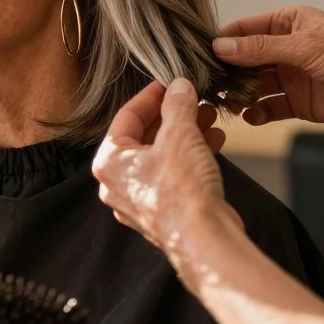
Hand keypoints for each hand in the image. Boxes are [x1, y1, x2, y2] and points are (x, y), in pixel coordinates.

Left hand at [93, 79, 238, 251]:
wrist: (204, 240)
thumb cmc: (182, 190)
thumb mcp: (180, 134)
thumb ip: (177, 106)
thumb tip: (178, 86)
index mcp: (109, 161)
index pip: (127, 116)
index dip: (151, 96)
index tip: (168, 83)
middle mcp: (118, 182)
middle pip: (144, 137)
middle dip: (173, 115)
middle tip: (193, 99)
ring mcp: (140, 200)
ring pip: (161, 156)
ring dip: (186, 134)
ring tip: (209, 117)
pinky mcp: (163, 212)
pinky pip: (173, 174)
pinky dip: (190, 156)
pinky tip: (214, 142)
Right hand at [212, 6, 323, 131]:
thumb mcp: (307, 46)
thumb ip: (262, 48)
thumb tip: (222, 46)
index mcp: (288, 23)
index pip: (244, 30)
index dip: (223, 41)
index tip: (200, 54)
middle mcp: (286, 49)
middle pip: (244, 59)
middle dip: (227, 71)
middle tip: (207, 84)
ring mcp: (292, 77)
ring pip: (253, 85)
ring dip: (239, 93)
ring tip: (226, 102)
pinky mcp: (299, 103)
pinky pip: (269, 108)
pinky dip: (257, 113)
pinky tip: (250, 116)